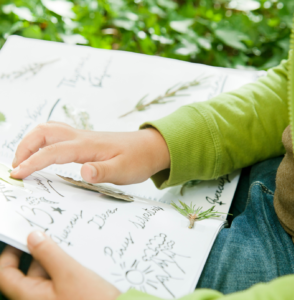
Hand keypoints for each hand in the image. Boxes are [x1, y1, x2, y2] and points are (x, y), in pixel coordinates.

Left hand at [0, 231, 120, 299]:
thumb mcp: (69, 272)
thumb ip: (48, 254)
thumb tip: (33, 237)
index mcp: (30, 296)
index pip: (6, 274)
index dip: (9, 253)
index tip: (20, 236)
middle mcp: (38, 299)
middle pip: (29, 271)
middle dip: (40, 250)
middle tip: (53, 231)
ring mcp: (53, 299)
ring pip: (47, 273)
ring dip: (56, 257)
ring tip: (70, 242)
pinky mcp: (67, 296)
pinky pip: (60, 278)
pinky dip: (66, 265)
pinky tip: (79, 256)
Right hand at [10, 122, 169, 183]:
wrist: (150, 147)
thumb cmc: (138, 159)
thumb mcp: (124, 171)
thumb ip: (103, 172)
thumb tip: (83, 172)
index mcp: (88, 146)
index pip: (52, 152)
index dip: (32, 162)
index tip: (17, 175)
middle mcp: (82, 137)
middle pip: (44, 132)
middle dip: (24, 147)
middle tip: (16, 167)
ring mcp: (83, 136)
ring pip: (50, 129)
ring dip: (32, 141)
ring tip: (24, 160)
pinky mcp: (85, 140)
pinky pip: (58, 134)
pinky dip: (43, 141)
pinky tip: (44, 153)